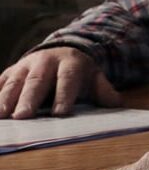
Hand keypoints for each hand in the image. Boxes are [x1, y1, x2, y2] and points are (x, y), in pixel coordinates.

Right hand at [0, 47, 120, 117]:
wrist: (59, 52)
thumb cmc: (77, 72)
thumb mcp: (94, 77)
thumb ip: (104, 90)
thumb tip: (116, 103)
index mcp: (69, 63)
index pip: (67, 80)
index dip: (64, 96)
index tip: (60, 113)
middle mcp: (44, 62)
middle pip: (36, 81)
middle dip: (29, 99)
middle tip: (23, 116)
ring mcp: (24, 66)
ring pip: (14, 82)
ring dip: (6, 98)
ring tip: (2, 116)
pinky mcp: (9, 72)